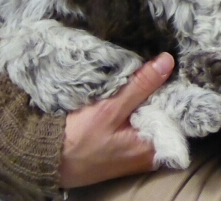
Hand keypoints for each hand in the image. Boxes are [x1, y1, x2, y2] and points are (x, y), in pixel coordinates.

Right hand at [58, 52, 174, 187]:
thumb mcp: (110, 109)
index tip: (174, 66)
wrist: (43, 158)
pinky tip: (129, 90)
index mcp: (152, 148)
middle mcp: (149, 154)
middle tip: (159, 63)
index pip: (176, 113)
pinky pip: (137, 121)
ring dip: (146, 97)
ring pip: (150, 116)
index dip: (175, 89)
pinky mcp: (123, 147)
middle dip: (161, 91)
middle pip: (164, 114)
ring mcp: (135, 152)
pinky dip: (134, 106)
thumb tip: (167, 62)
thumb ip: (141, 86)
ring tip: (145, 72)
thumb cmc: (76, 140)